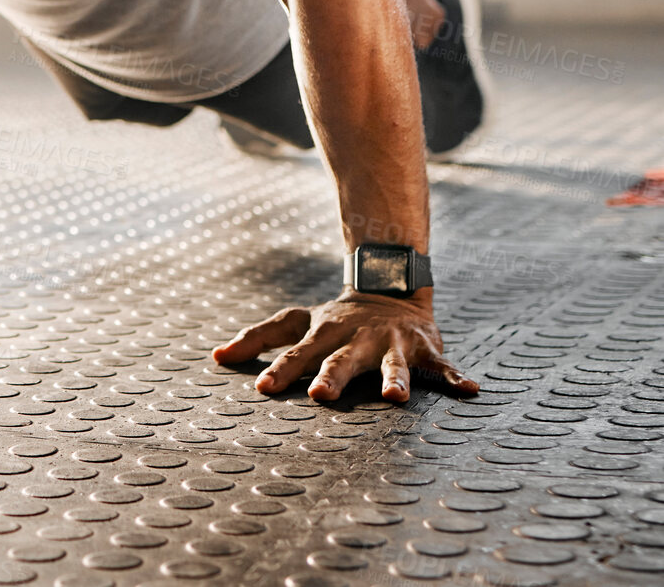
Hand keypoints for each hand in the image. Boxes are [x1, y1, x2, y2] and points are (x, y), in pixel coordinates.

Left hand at [211, 291, 478, 401]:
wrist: (387, 290)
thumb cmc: (335, 319)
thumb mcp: (297, 322)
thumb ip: (258, 338)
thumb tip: (216, 356)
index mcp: (324, 334)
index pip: (296, 353)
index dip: (279, 370)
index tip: (263, 388)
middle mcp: (356, 338)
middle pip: (340, 359)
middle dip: (331, 377)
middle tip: (320, 397)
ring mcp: (392, 343)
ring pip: (392, 363)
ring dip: (394, 379)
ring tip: (394, 398)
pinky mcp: (424, 348)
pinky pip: (444, 367)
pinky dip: (457, 378)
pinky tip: (471, 390)